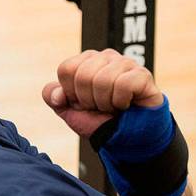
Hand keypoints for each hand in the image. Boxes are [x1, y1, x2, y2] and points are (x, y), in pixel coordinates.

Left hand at [42, 49, 163, 137]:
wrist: (126, 138)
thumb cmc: (99, 119)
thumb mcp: (68, 110)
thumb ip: (53, 97)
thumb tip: (57, 94)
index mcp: (85, 60)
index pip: (66, 69)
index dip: (71, 92)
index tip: (83, 102)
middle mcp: (105, 56)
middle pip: (83, 75)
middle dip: (88, 99)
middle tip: (99, 106)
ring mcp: (125, 63)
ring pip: (103, 80)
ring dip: (105, 102)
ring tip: (113, 106)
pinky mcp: (142, 74)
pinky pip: (124, 85)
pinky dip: (121, 102)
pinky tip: (126, 104)